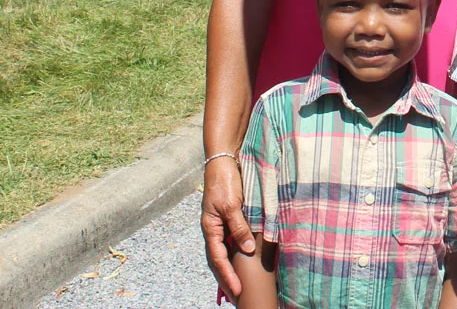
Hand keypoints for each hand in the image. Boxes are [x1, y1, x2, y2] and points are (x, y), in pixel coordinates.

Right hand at [202, 157, 255, 302]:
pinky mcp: (228, 220)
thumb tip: (246, 250)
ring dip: (229, 271)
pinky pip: (230, 242)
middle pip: (218, 261)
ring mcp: (220, 226)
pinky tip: (242, 263)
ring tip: (237, 287)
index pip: (218, 259)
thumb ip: (239, 227)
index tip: (237, 290)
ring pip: (223, 254)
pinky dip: (235, 256)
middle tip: (236, 297)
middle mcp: (213, 230)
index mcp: (210, 228)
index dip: (227, 276)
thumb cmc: (225, 181)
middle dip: (226, 280)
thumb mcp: (232, 205)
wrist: (224, 161)